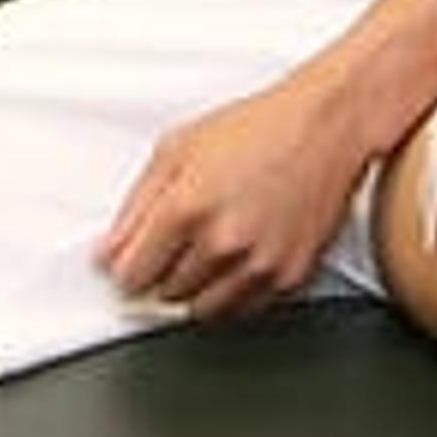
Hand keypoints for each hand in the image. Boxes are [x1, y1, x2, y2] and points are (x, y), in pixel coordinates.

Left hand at [98, 77, 369, 316]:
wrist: (327, 127)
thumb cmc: (259, 128)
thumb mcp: (177, 148)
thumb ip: (134, 208)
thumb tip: (109, 251)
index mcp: (187, 208)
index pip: (131, 275)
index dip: (126, 267)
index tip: (130, 261)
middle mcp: (223, 242)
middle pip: (164, 294)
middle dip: (161, 272)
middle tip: (177, 241)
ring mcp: (259, 263)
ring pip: (202, 309)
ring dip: (195, 287)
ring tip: (207, 247)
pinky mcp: (289, 276)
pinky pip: (243, 309)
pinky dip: (232, 291)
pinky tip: (237, 256)